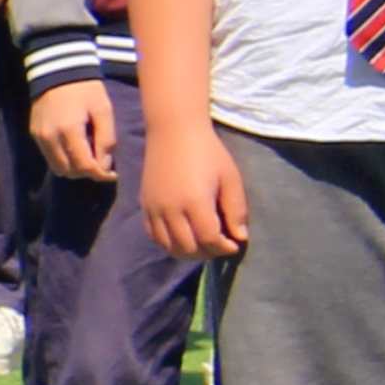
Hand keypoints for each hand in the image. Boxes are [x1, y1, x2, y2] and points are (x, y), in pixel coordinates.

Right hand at [32, 77, 116, 184]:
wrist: (58, 70)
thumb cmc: (85, 89)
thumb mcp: (103, 110)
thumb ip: (106, 139)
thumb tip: (104, 166)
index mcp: (69, 131)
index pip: (84, 165)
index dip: (100, 174)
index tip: (112, 174)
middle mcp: (50, 138)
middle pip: (69, 171)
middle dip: (87, 173)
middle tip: (101, 165)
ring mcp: (39, 137)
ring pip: (57, 167)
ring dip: (74, 168)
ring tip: (88, 158)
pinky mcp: (34, 134)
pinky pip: (49, 156)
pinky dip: (64, 159)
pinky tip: (75, 148)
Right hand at [142, 116, 247, 261]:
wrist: (173, 132)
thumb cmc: (208, 153)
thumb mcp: (230, 178)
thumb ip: (236, 210)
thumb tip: (240, 237)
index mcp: (195, 202)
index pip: (209, 239)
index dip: (224, 247)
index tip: (235, 244)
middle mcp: (171, 210)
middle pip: (188, 248)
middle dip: (207, 252)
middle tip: (220, 245)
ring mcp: (154, 209)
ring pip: (168, 246)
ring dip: (187, 251)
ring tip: (202, 244)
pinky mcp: (145, 206)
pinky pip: (154, 236)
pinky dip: (169, 243)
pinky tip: (183, 236)